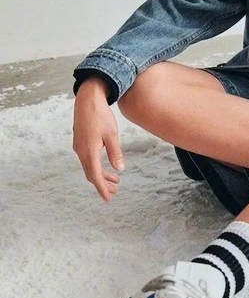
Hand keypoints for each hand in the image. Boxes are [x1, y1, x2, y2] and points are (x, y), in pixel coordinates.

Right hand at [73, 86, 125, 201]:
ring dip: (101, 175)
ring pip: (89, 167)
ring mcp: (79, 147)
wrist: (87, 99)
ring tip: (116, 180)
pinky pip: (88, 160)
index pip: (95, 176)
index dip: (101, 188)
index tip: (108, 198)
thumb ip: (115, 152)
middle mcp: (81, 151)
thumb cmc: (100, 115)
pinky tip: (107, 165)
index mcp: (89, 151)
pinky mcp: (80, 142)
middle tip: (115, 191)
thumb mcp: (111, 134)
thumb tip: (120, 169)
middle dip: (102, 184)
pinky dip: (97, 166)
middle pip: (91, 174)